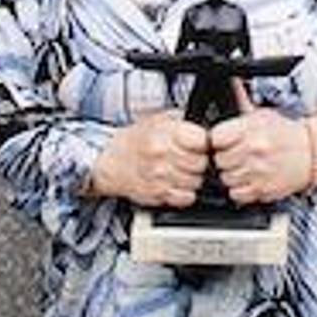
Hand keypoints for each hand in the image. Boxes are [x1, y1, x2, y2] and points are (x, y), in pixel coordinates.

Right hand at [90, 110, 207, 207]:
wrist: (111, 161)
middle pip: (201, 163)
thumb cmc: (136, 140)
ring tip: (182, 169)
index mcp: (164, 134)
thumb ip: (182, 120)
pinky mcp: (158, 195)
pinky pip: (186, 198)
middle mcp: (162, 156)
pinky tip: (178, 183)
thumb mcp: (158, 119)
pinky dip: (186, 192)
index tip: (202, 142)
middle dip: (200, 160)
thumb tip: (205, 125)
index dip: (205, 142)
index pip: (201, 141)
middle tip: (192, 157)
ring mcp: (160, 178)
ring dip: (193, 177)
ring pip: (195, 182)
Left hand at [205, 104, 316, 207]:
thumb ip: (243, 102)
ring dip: (232, 174)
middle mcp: (252, 150)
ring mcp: (257, 172)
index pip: (215, 137)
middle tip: (237, 154)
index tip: (222, 141)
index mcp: (250, 129)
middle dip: (225, 157)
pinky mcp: (262, 189)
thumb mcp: (264, 114)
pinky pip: (235, 194)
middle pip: (218, 160)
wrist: (312, 153)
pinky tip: (249, 179)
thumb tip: (233, 83)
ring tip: (245, 166)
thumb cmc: (287, 134)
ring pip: (225, 178)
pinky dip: (239, 189)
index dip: (217, 140)